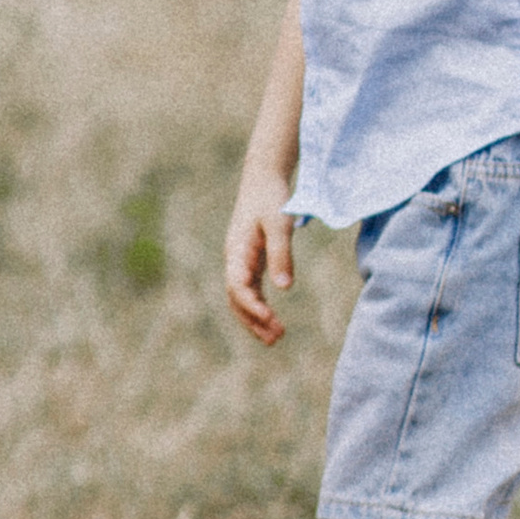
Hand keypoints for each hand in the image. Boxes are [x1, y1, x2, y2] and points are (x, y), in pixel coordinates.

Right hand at [224, 168, 293, 346]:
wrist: (263, 179)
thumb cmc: (271, 199)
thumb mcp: (279, 224)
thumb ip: (281, 255)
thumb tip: (284, 289)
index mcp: (237, 251)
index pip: (238, 287)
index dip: (252, 306)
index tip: (272, 319)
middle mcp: (234, 259)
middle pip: (236, 298)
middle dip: (253, 320)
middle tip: (275, 339)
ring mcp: (240, 261)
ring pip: (242, 297)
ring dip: (256, 318)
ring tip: (276, 338)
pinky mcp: (250, 260)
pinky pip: (250, 290)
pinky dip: (260, 306)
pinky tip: (273, 319)